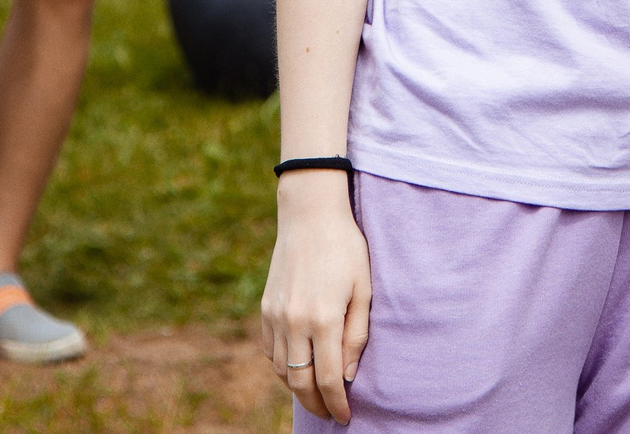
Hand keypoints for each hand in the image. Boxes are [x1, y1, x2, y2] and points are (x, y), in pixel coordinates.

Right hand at [261, 175, 371, 423]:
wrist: (310, 215)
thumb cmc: (346, 248)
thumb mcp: (363, 289)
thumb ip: (356, 336)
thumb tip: (346, 376)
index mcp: (323, 318)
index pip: (327, 379)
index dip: (336, 404)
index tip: (345, 417)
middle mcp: (294, 322)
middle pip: (300, 383)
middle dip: (316, 405)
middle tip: (331, 415)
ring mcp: (275, 316)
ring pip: (282, 370)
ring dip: (298, 389)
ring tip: (317, 396)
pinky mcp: (265, 309)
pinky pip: (270, 351)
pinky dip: (282, 367)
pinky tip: (298, 368)